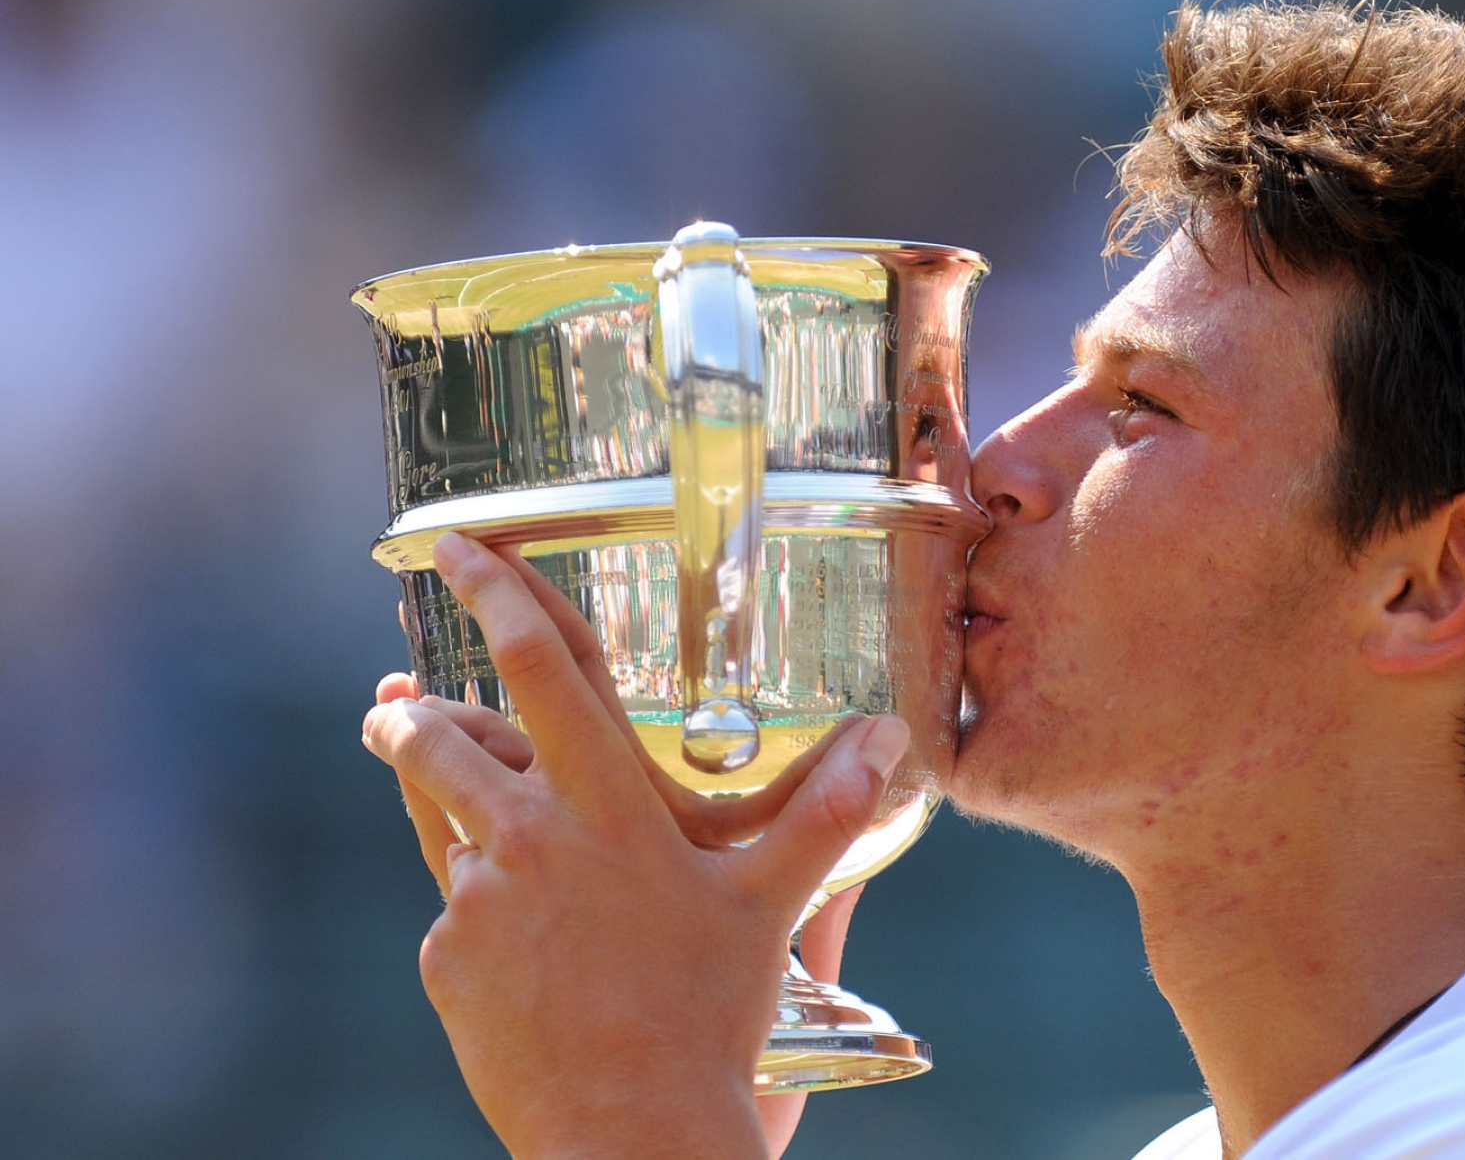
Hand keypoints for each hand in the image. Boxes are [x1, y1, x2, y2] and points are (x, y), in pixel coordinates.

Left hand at [363, 531, 905, 1158]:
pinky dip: (471, 901)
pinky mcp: (449, 963)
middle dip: (411, 713)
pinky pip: (452, 910)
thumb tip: (890, 739)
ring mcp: (479, 902)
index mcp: (610, 808)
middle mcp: (531, 839)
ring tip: (399, 756)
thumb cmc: (713, 1014)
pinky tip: (504, 928)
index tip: (457, 546)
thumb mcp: (774, 906)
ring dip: (417, 783)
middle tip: (392, 699)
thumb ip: (826, 815)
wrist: (631, 1131)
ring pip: (436, 820)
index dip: (496, 596)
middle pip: (443, 743)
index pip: (543, 673)